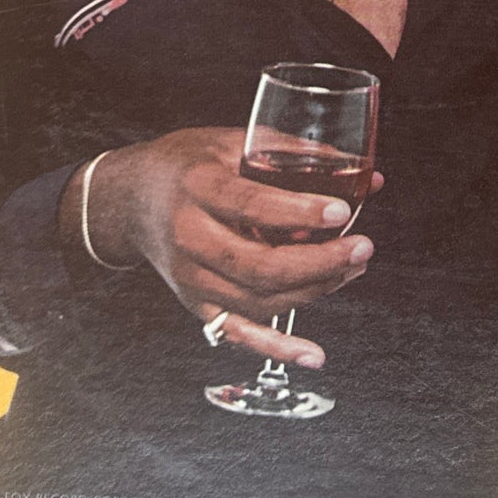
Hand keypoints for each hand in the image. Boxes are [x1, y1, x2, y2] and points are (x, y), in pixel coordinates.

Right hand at [74, 129, 378, 369]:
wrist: (130, 199)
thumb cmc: (187, 165)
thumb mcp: (231, 142)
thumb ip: (294, 155)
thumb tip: (367, 174)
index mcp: (197, 187)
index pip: (249, 205)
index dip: (299, 212)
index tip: (342, 211)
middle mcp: (189, 236)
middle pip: (258, 264)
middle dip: (320, 261)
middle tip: (363, 247)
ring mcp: (191, 277)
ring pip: (258, 299)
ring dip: (314, 289)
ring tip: (352, 267)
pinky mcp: (196, 303)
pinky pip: (238, 332)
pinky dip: (277, 348)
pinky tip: (313, 355)